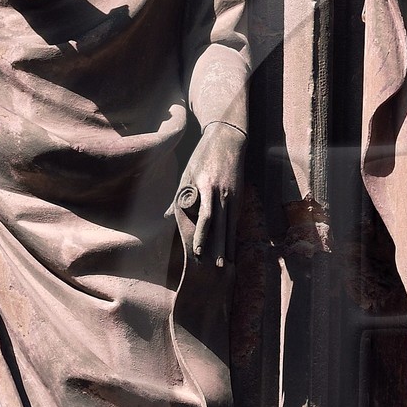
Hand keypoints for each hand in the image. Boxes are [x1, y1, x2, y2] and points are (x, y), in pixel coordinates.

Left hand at [176, 121, 244, 267]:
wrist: (227, 140)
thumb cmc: (202, 156)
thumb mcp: (187, 174)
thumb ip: (179, 197)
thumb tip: (167, 215)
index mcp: (206, 189)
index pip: (205, 218)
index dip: (201, 237)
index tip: (197, 253)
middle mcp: (222, 195)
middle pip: (221, 227)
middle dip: (219, 248)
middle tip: (217, 267)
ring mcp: (233, 196)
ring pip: (231, 226)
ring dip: (229, 245)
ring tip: (228, 262)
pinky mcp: (240, 196)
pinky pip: (236, 219)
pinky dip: (234, 234)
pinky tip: (233, 246)